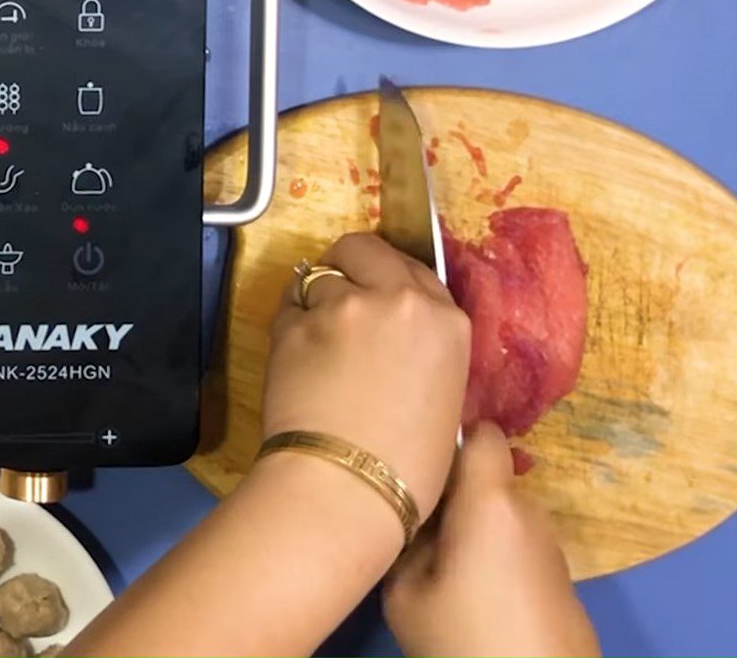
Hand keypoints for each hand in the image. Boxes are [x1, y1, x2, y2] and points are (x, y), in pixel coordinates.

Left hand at [262, 233, 470, 521]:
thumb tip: (400, 342)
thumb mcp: (445, 399)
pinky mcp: (296, 323)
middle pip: (365, 247)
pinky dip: (292, 321)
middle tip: (342, 292)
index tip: (379, 295)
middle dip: (352, 262)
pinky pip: (290, 304)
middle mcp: (398, 299)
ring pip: (320, 275)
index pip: (416, 270)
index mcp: (446, 320)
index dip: (392, 280)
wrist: (348, 489)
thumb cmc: (411, 467)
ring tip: (315, 337)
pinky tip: (295, 353)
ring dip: (318, 297)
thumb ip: (426, 350)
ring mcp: (344, 307)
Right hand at [384, 423, 600, 657]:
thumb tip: (418, 517)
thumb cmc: (466, 645)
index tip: (425, 456)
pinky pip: (519, 546)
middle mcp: (528, 512)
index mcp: (491, 503)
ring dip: (475, 529)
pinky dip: (496, 557)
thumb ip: (406, 539)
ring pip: (501, 515)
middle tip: (421, 528)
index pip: (483, 433)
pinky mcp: (562, 580)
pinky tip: (478, 601)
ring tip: (446, 572)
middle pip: (487, 480)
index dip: (455, 435)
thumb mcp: (405, 595)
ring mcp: (550, 547)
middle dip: (455, 495)